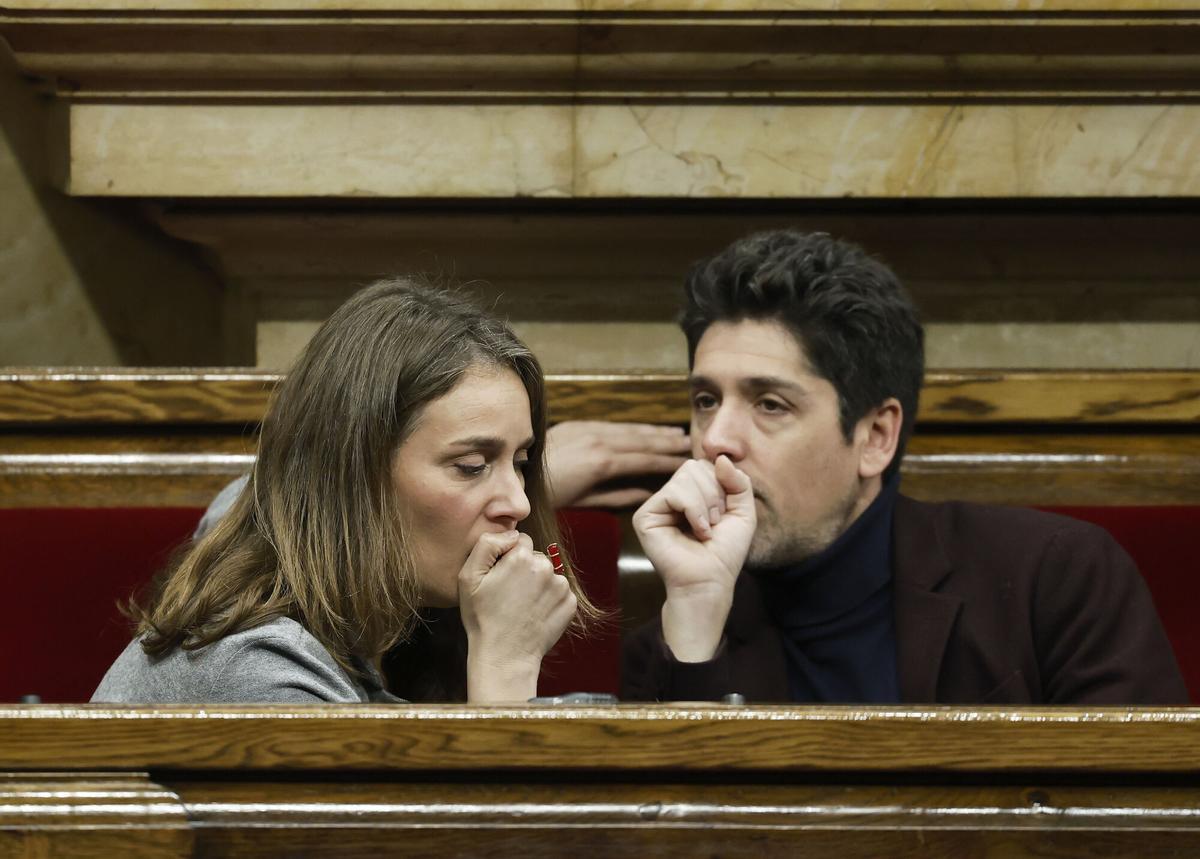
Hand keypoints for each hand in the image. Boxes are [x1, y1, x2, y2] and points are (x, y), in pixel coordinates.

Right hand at [458, 531, 577, 701]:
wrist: (505, 656)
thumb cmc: (482, 617)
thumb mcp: (468, 577)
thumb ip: (487, 544)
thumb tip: (511, 534)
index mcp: (521, 557)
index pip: (519, 540)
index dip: (507, 557)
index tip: (500, 576)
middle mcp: (546, 567)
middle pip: (535, 556)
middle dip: (524, 569)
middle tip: (509, 594)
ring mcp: (561, 586)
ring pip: (548, 574)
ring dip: (538, 584)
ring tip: (521, 606)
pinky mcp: (570, 603)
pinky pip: (559, 592)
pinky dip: (549, 599)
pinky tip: (534, 614)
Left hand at [545, 421, 690, 508]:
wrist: (519, 471)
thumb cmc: (551, 494)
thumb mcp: (585, 502)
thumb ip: (618, 496)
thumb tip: (646, 494)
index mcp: (603, 463)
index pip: (645, 460)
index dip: (669, 462)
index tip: (687, 463)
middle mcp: (600, 442)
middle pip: (643, 441)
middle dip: (669, 443)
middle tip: (692, 444)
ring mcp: (590, 430)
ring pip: (631, 430)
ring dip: (656, 432)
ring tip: (677, 434)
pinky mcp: (580, 424)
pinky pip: (615, 425)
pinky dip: (634, 428)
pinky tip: (645, 429)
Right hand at [632, 456, 755, 661]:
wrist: (710, 582)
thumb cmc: (724, 553)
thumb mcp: (743, 512)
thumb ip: (738, 481)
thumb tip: (720, 456)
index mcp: (691, 494)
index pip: (706, 465)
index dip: (723, 484)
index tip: (725, 514)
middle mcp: (671, 497)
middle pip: (695, 467)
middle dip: (715, 493)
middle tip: (715, 523)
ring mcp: (657, 505)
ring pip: (685, 476)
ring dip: (705, 504)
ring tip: (706, 529)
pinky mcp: (645, 516)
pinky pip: (674, 492)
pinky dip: (693, 510)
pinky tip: (696, 531)